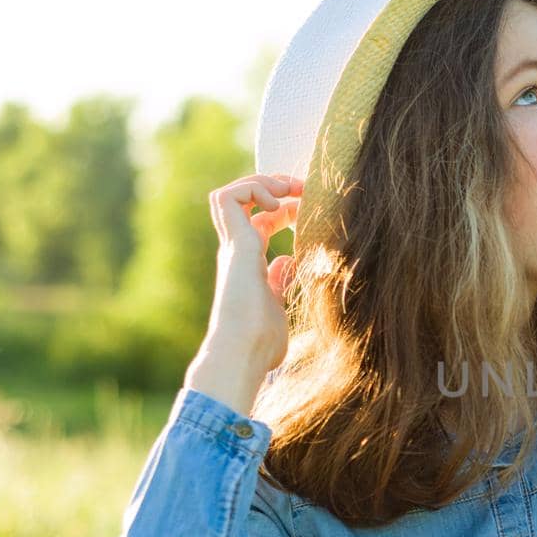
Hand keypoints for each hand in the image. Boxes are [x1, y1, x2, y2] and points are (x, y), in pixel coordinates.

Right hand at [202, 173, 301, 373]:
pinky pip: (227, 198)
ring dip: (258, 182)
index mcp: (249, 265)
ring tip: (286, 190)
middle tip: (300, 188)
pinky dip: (251, 190)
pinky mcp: (234, 245)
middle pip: (241, 203)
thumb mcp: (279, 305)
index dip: (284, 209)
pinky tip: (277, 205)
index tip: (309, 209)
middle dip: (270, 186)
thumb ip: (280, 282)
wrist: (243, 354)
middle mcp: (236, 252)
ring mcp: (232, 247)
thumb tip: (289, 261)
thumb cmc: (261, 343)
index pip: (260, 223)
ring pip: (227, 194)